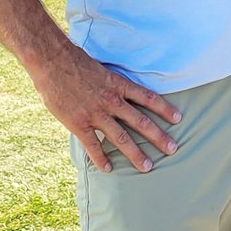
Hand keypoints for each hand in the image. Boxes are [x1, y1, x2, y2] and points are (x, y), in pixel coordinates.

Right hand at [30, 44, 181, 172]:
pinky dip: (101, 159)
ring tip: (148, 166)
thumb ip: (113, 84)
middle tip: (173, 149)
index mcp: (119, 85)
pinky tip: (108, 169)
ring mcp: (96, 114)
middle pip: (141, 122)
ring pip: (121, 138)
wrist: (52, 61)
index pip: (148, 98)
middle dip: (158, 137)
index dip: (165, 108)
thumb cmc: (76, 62)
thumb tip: (121, 93)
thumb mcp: (103, 70)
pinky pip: (93, 145)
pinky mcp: (78, 123)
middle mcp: (112, 101)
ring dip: (135, 154)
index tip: (178, 118)